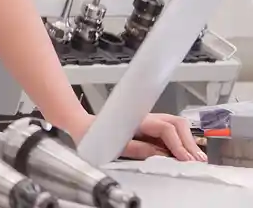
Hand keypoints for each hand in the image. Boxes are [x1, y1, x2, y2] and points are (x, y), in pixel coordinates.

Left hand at [67, 112, 205, 161]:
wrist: (82, 125)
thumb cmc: (94, 134)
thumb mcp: (114, 146)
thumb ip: (137, 149)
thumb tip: (160, 156)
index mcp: (137, 119)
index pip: (165, 129)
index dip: (177, 144)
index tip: (185, 158)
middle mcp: (145, 117)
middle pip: (176, 123)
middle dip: (188, 142)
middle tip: (196, 160)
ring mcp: (149, 121)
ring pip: (176, 125)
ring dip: (187, 140)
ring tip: (195, 158)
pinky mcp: (150, 127)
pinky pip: (170, 130)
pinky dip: (181, 141)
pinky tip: (185, 153)